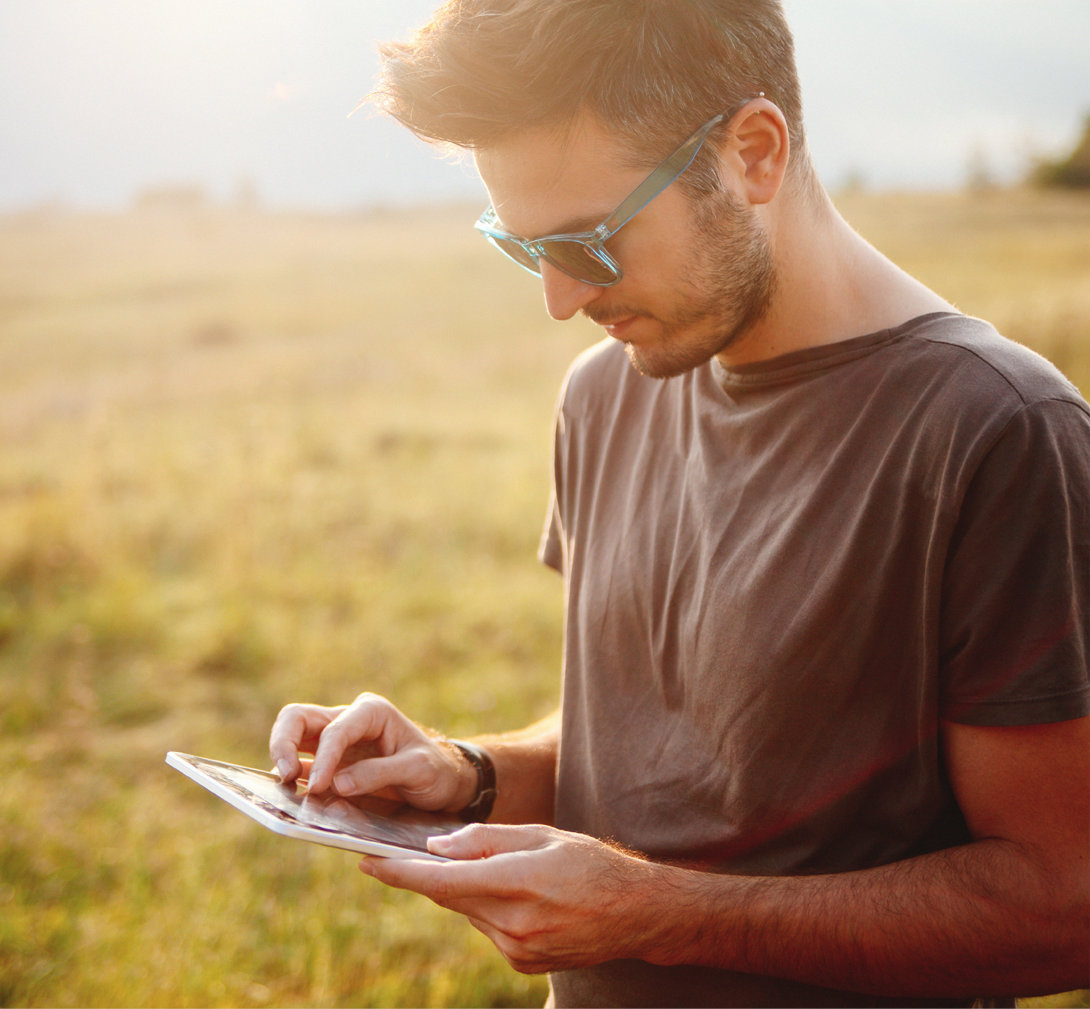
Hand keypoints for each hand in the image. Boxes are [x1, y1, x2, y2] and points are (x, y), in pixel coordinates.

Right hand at [268, 692, 474, 812]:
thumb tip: (337, 784)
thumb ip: (379, 773)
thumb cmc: (434, 769)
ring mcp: (335, 742)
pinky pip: (302, 766)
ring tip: (283, 787)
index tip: (320, 786)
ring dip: (283, 760)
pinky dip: (292, 779)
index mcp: (371, 712)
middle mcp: (348, 720)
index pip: (335, 729)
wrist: (442, 782)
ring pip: (292, 737)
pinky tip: (290, 798)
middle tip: (286, 776)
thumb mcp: (418, 769)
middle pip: (298, 718)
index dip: (324, 757)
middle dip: (284, 743)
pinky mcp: (329, 765)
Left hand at [359, 823, 675, 973]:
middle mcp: (514, 924)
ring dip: (468, 890)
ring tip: (497, 869)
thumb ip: (488, 839)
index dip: (400, 873)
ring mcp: (518, 950)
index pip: (443, 881)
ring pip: (469, 913)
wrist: (637, 914)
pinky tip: (518, 894)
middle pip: (451, 897)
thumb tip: (437, 846)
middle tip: (414, 852)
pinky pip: (488, 929)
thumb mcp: (543, 835)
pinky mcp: (522, 964)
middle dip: (432, 874)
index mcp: (519, 883)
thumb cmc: (593, 863)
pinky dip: (488, 908)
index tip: (367, 861)